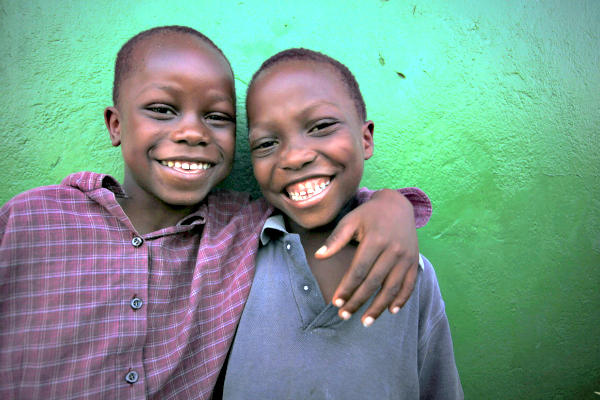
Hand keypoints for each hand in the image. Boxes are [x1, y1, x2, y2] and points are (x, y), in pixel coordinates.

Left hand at [315, 189, 419, 325]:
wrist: (398, 205)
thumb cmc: (369, 214)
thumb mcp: (350, 220)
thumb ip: (335, 239)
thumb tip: (319, 256)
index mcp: (375, 240)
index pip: (359, 270)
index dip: (347, 288)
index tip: (336, 302)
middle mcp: (393, 250)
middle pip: (374, 282)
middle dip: (358, 301)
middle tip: (344, 315)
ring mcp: (406, 257)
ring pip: (392, 287)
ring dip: (379, 307)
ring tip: (365, 321)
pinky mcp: (415, 261)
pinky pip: (409, 284)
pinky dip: (401, 299)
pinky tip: (391, 311)